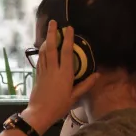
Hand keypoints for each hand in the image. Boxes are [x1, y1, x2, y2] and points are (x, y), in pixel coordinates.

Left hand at [22, 20, 98, 134]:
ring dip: (46, 40)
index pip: (66, 52)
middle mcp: (53, 70)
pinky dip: (42, 51)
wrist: (40, 113)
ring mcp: (44, 71)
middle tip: (53, 22)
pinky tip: (43, 48)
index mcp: (64, 74)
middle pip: (52, 48)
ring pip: (44, 52)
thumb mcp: (74, 97)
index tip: (69, 28)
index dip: (68, 39)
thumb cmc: (59, 106)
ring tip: (49, 31)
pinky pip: (40, 60)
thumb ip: (86, 84)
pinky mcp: (37, 75)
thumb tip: (98, 74)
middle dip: (52, 33)